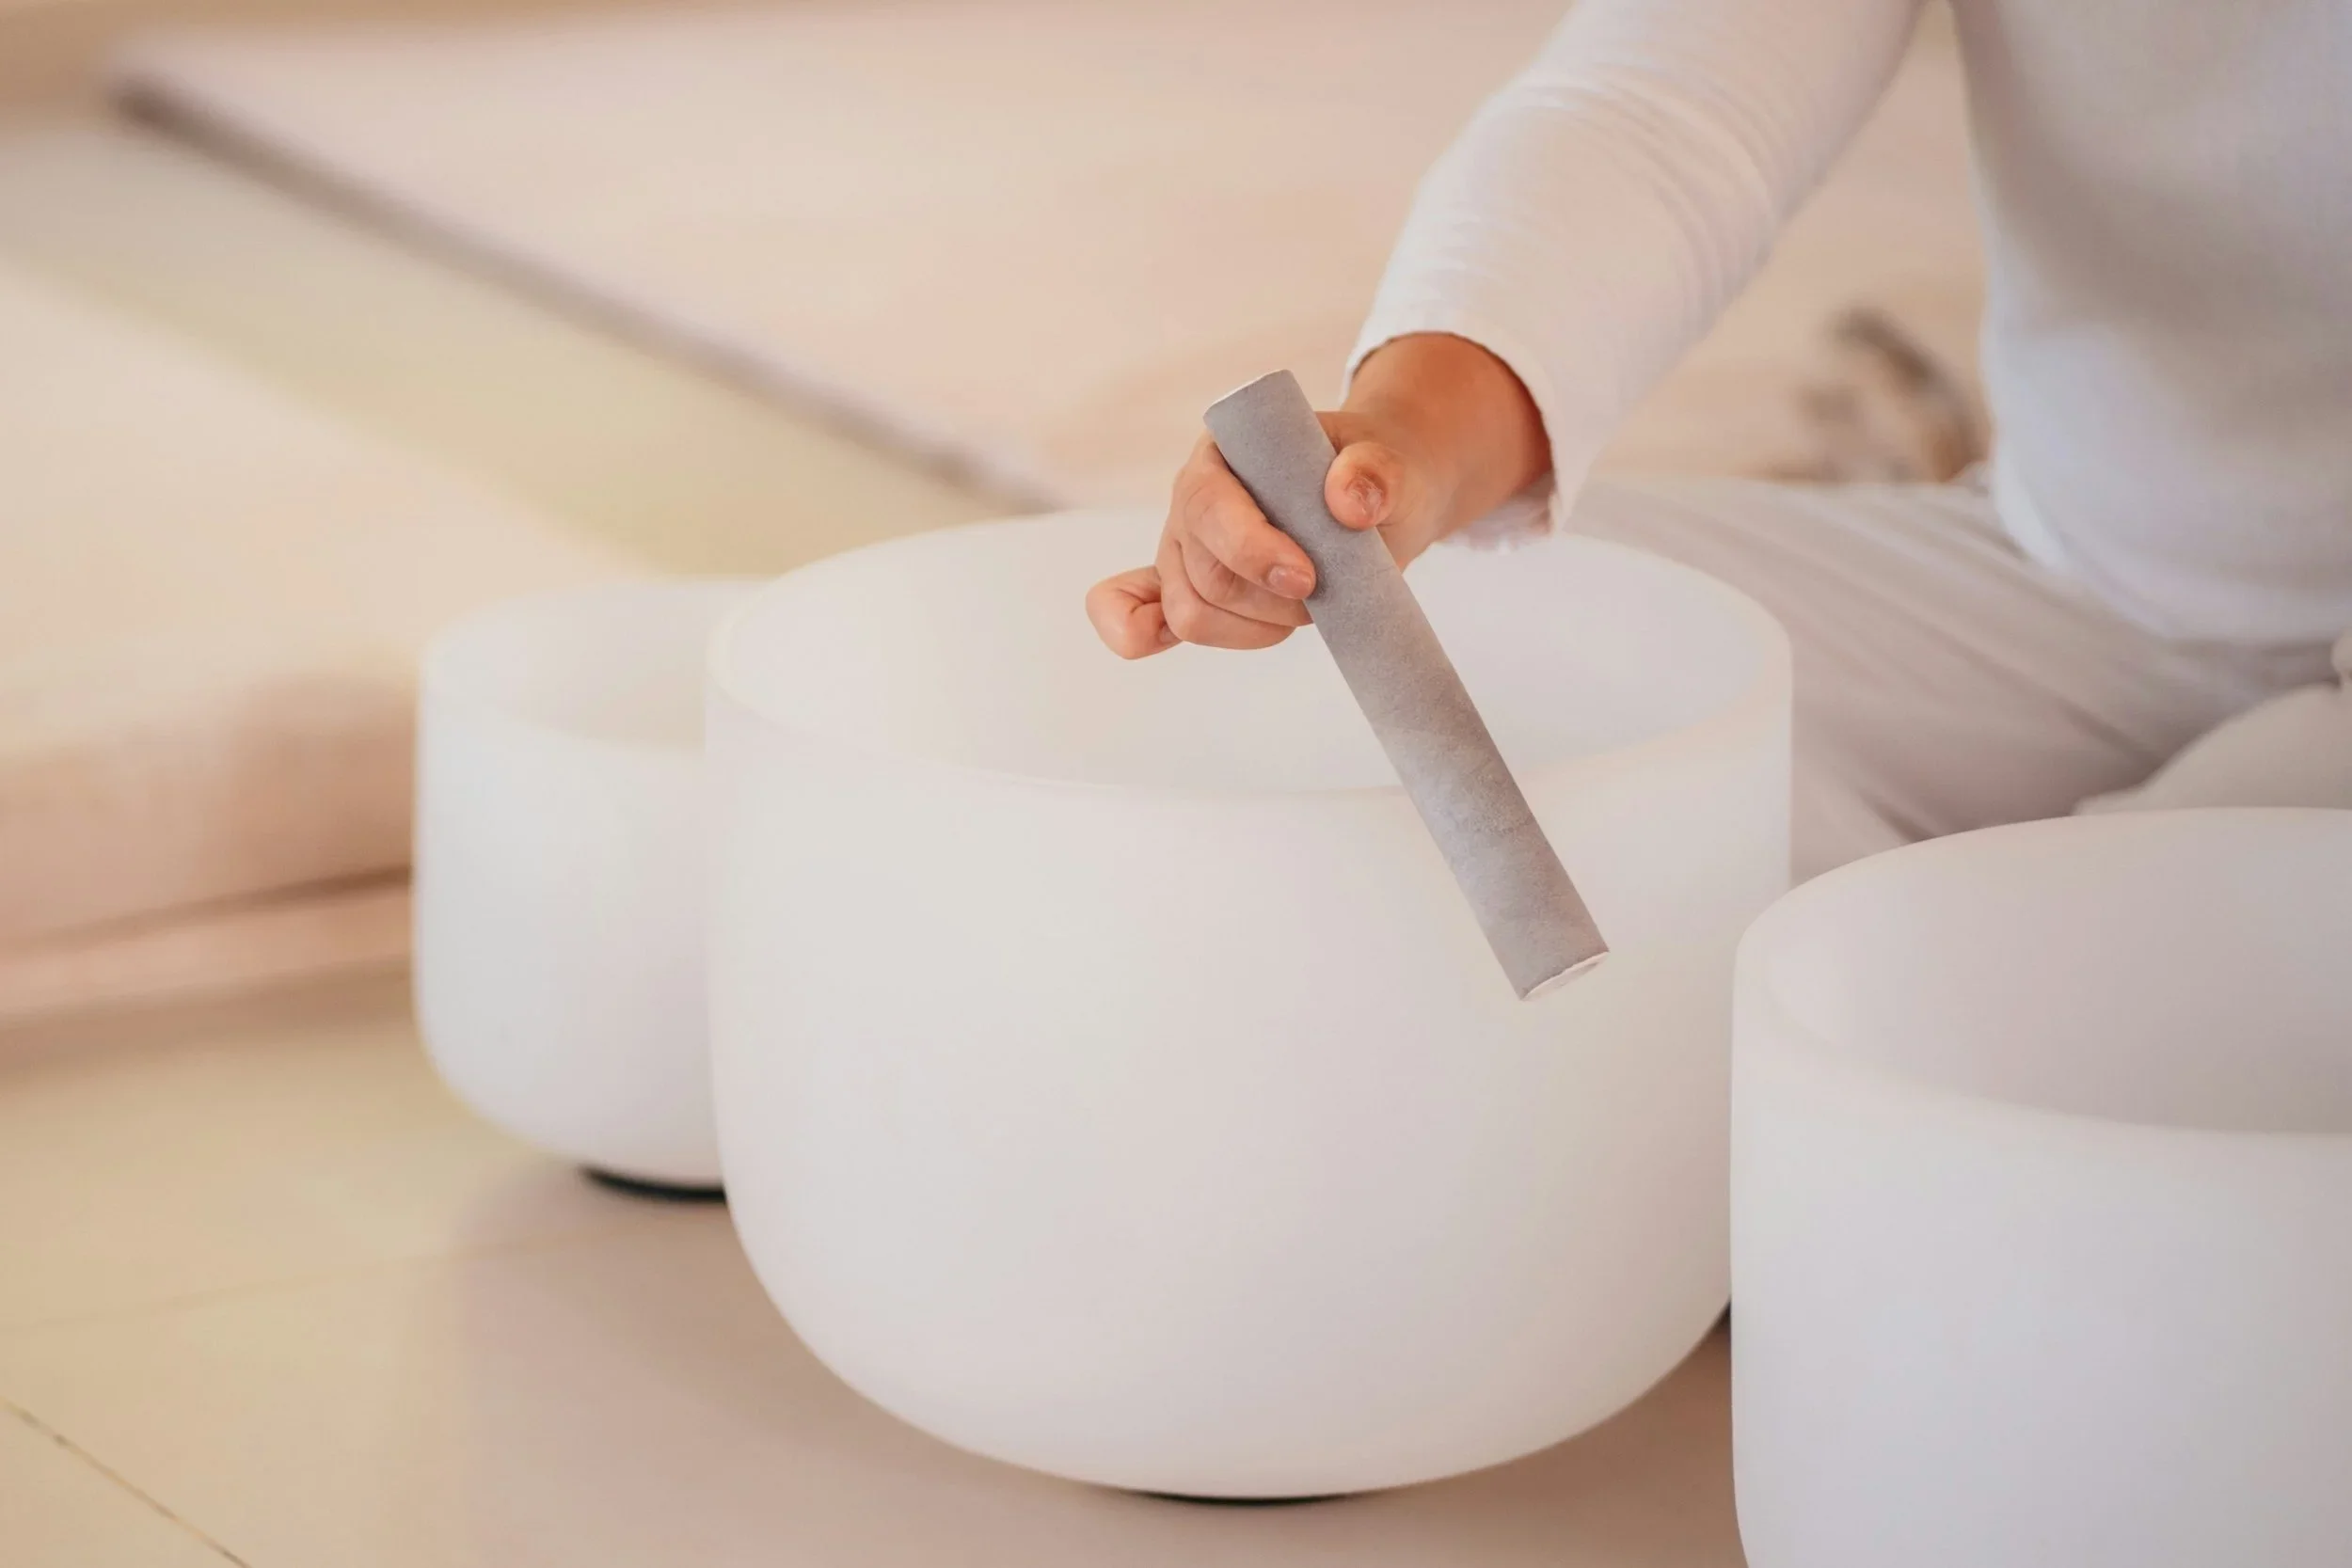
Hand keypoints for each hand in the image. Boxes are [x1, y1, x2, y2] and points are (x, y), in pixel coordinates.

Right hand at [1085, 334, 1549, 658]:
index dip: (1251, 551)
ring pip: (1190, 613)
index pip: (1209, 507)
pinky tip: (1146, 642)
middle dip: (1269, 601)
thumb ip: (1374, 471)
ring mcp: (1184, 550)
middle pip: (1203, 575)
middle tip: (1326, 591)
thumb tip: (1349, 501)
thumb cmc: (1372, 474)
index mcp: (1224, 454)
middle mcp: (1191, 501)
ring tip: (1306, 608)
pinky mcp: (1190, 591)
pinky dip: (1135, 633)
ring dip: (1254, 628)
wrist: (1373, 495)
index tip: (1309, 578)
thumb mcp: (1390, 462)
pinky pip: (1141, 617)